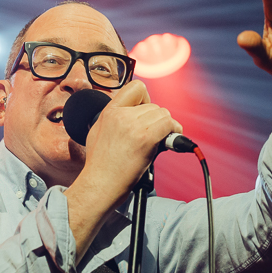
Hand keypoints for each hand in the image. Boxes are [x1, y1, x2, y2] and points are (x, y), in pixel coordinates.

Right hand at [64, 80, 182, 257]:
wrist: (99, 186)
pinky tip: (169, 141)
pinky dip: (174, 132)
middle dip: (156, 119)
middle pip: (153, 104)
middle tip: (153, 135)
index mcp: (109, 111)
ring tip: (160, 140)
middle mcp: (121, 115)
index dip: (145, 98)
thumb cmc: (100, 166)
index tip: (145, 112)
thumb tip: (131, 114)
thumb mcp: (97, 131)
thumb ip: (114, 119)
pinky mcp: (145, 138)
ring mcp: (133, 126)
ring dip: (166, 126)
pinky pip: (169, 125)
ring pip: (163, 114)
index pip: (136, 87)